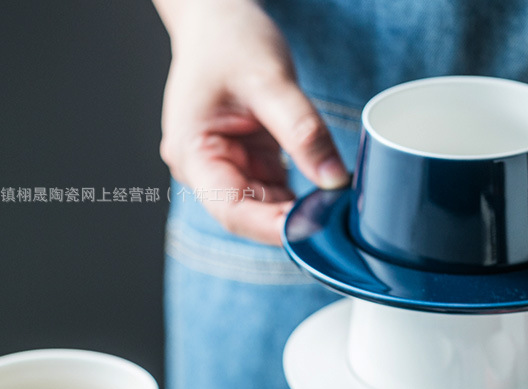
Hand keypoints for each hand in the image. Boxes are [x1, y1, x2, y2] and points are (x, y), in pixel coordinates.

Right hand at [154, 0, 348, 244]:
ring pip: (264, 208)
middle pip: (248, 215)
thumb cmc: (229, 41)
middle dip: (290, 220)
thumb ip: (304, 131)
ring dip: (298, 210)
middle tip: (335, 219)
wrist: (218, 19)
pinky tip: (324, 193)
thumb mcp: (270, 81)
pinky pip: (273, 192)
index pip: (231, 209)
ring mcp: (224, 169)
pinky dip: (299, 195)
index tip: (312, 230)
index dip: (271, 227)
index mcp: (192, 153)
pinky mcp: (245, 165)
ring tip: (334, 206)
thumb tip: (334, 179)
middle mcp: (202, 170)